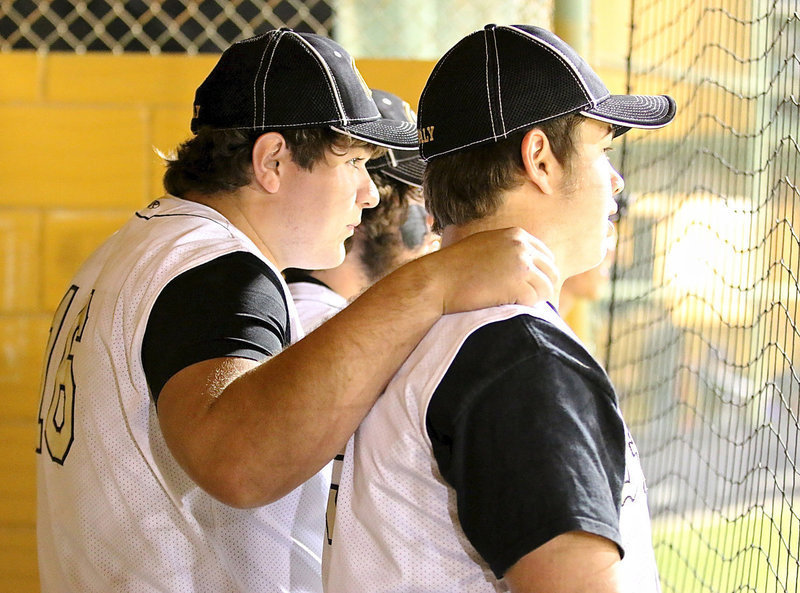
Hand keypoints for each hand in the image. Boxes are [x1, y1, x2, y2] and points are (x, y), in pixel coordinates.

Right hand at [420, 227, 558, 313]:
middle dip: (541, 287)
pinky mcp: (519, 286)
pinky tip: (508, 307)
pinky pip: (534, 301)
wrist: (438, 280)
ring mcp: (522, 266)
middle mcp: (522, 247)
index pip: (545, 255)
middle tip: (527, 300)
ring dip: (533, 299)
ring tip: (515, 305)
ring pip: (546, 288)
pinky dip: (525, 308)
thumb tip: (523, 265)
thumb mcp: (484, 246)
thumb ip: (506, 250)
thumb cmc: (453, 267)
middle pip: (551, 272)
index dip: (540, 273)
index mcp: (516, 235)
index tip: (531, 286)